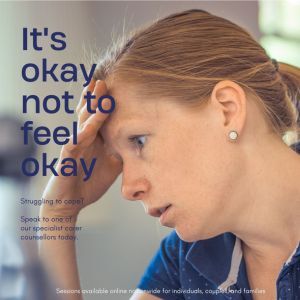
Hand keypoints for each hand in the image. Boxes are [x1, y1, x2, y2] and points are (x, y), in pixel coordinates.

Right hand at [41, 79, 121, 216]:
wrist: (69, 204)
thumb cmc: (89, 183)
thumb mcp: (112, 166)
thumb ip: (122, 152)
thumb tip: (139, 144)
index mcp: (94, 140)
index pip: (100, 117)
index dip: (105, 103)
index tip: (115, 87)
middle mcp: (83, 139)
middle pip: (90, 114)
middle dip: (97, 97)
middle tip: (104, 80)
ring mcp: (75, 147)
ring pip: (82, 124)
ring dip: (91, 109)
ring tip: (98, 92)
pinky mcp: (67, 159)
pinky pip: (74, 144)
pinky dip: (81, 134)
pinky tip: (89, 126)